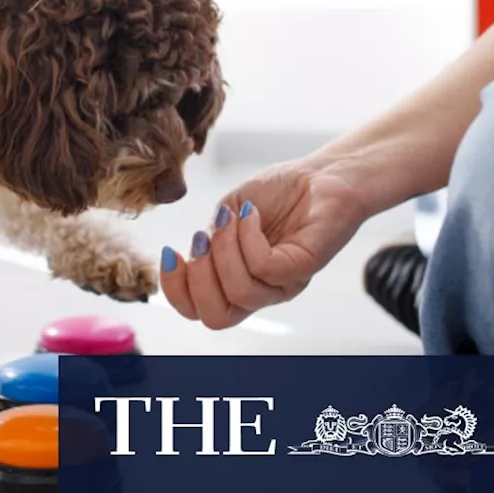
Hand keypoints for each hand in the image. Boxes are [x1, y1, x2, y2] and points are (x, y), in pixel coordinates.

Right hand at [159, 157, 370, 328]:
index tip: (170, 253)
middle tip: (200, 241)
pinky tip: (252, 214)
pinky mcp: (303, 267)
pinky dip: (248, 236)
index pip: (199, 311)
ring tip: (230, 217)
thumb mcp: (227, 213)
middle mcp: (260, 290)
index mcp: (237, 281)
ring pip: (240, 292)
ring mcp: (283, 283)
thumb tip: (196, 253)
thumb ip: (209, 238)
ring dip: (224, 249)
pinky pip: (264, 267)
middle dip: (198, 279)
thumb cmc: (280, 193)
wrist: (323, 174)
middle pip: (217, 318)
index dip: (175, 292)